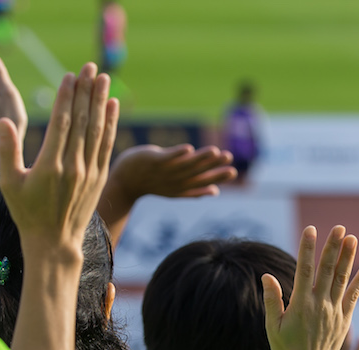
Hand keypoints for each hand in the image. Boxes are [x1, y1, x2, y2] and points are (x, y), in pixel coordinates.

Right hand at [0, 64, 118, 265]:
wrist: (54, 243)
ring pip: (97, 129)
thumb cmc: (26, 213)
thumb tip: (4, 121)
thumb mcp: (8, 184)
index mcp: (49, 166)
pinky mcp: (99, 178)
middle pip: (82, 121)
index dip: (66, 97)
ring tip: (103, 78)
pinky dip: (111, 124)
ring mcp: (89, 172)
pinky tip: (112, 105)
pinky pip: (107, 145)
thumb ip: (6, 151)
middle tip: (89, 66)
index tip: (69, 76)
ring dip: (101, 101)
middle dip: (86, 91)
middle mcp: (72, 167)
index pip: (61, 123)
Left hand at [106, 144, 236, 202]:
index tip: (233, 172)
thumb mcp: (175, 190)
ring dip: (200, 158)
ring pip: (185, 165)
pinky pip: (166, 157)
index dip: (218, 178)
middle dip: (214, 167)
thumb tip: (215, 191)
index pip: (203, 182)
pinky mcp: (153, 160)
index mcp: (182, 188)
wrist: (125, 181)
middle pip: (197, 173)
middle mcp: (174, 181)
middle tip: (229, 158)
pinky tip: (189, 148)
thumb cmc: (153, 183)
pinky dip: (177, 154)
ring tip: (215, 151)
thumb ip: (195, 190)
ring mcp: (164, 171)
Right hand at [263, 226, 358, 349]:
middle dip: (332, 247)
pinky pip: (354, 296)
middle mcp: (320, 304)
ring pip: (342, 279)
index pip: (305, 270)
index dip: (308, 249)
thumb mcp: (273, 327)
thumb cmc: (286, 349)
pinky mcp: (344, 319)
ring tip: (352, 238)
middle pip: (327, 270)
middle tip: (338, 227)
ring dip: (348, 257)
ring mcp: (334, 311)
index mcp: (301, 304)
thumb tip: (267, 276)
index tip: (311, 230)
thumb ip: (272, 300)